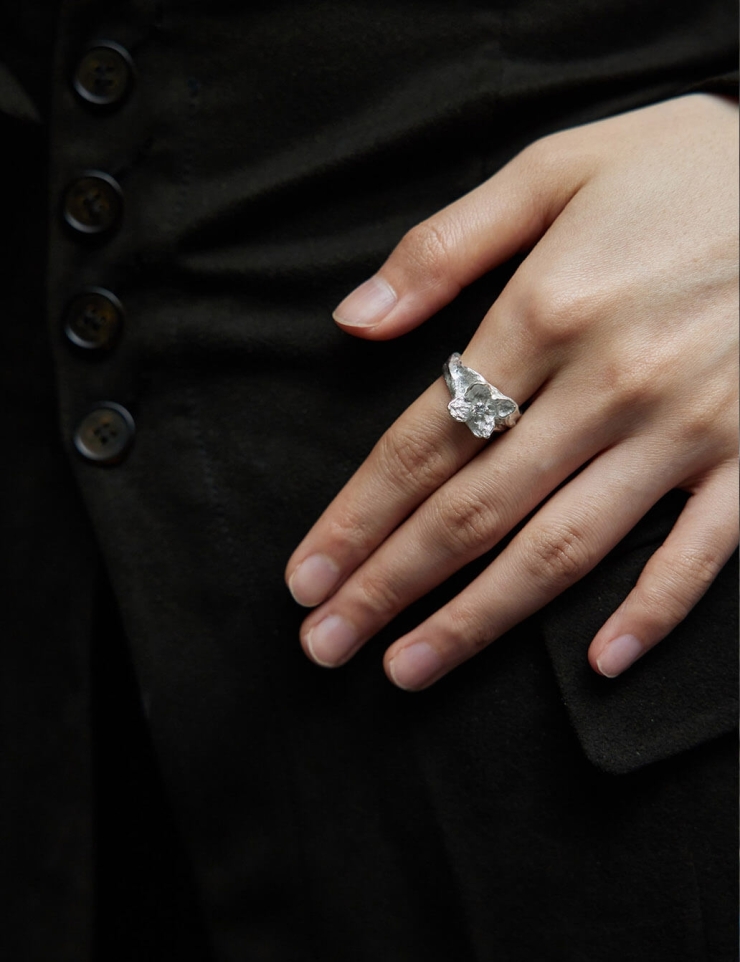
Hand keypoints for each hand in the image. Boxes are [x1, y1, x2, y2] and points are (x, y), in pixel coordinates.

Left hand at [285, 93, 738, 689]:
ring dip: (478, 618)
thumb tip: (355, 320)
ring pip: (562, 548)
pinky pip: (700, 554)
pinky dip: (651, 612)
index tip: (305, 577)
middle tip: (326, 644)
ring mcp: (686, 429)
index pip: (423, 442)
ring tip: (409, 668)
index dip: (355, 517)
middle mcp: (608, 385)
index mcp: (547, 311)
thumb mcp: (556, 169)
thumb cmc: (688, 169)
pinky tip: (599, 667)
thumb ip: (446, 246)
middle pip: (473, 510)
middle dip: (389, 584)